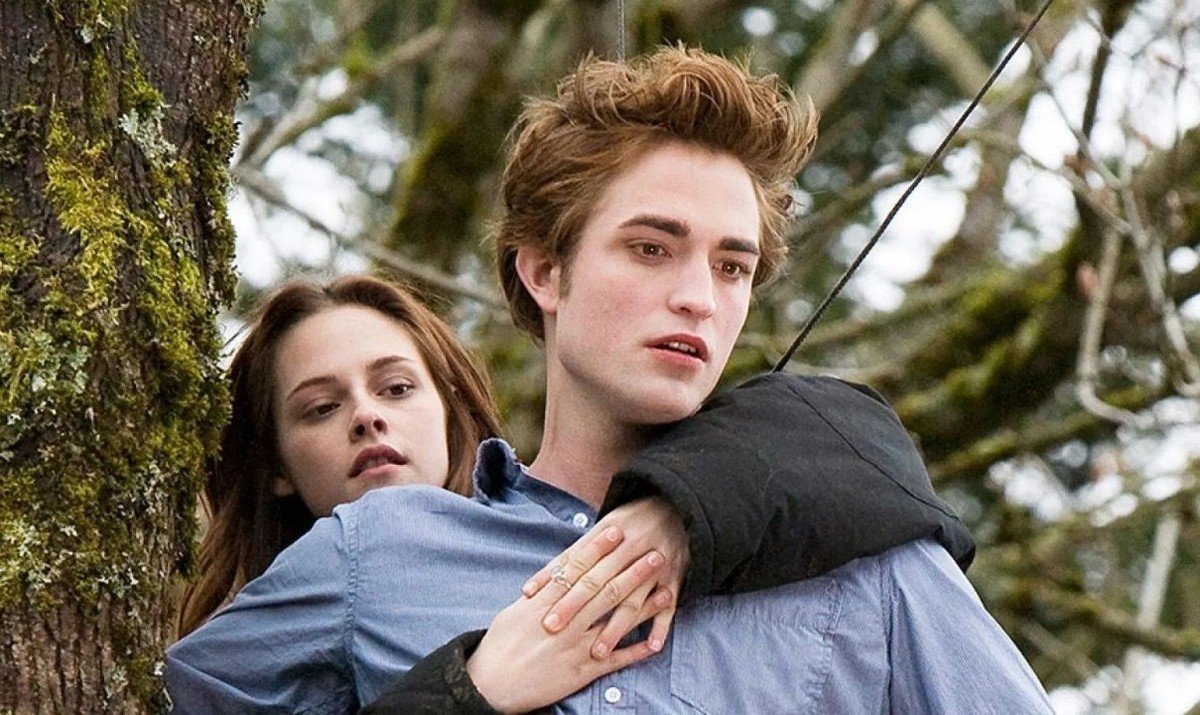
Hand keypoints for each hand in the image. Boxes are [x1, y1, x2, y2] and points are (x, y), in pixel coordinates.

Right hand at [466, 548, 673, 712]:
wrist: (489, 686)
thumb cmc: (498, 647)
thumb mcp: (513, 613)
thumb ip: (538, 596)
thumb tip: (554, 576)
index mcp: (544, 604)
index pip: (577, 570)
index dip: (598, 549)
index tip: (616, 531)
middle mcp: (563, 622)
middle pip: (602, 589)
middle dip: (629, 569)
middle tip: (652, 552)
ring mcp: (575, 647)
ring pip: (614, 621)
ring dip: (643, 604)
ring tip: (666, 588)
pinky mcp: (581, 672)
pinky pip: (614, 660)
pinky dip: (636, 650)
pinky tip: (655, 641)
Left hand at [522, 496, 687, 659]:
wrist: (679, 505)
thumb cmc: (633, 520)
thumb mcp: (605, 525)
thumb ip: (578, 551)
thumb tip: (545, 579)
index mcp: (610, 532)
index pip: (578, 560)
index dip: (556, 580)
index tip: (533, 600)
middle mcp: (632, 547)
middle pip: (599, 582)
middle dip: (575, 606)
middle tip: (554, 629)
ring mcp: (656, 563)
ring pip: (633, 600)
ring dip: (615, 628)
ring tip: (597, 652)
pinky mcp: (676, 575)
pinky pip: (670, 604)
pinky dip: (661, 625)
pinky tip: (652, 647)